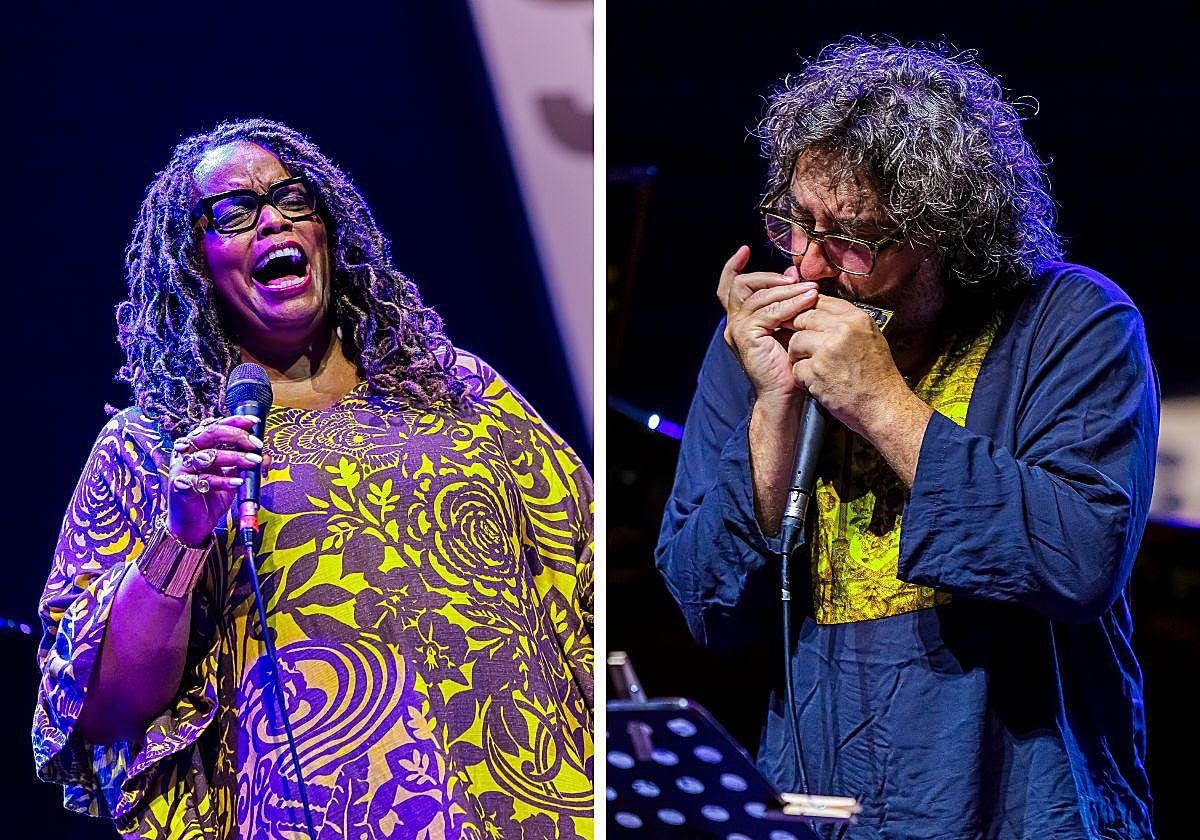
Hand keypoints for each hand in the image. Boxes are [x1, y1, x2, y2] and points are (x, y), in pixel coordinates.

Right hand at [167, 415, 265, 546]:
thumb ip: (246, 465)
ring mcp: (181, 468)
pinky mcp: (180, 485)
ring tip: (254, 461)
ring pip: (208, 455)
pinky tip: (237, 482)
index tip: (254, 423)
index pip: (215, 425)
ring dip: (235, 457)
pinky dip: (223, 481)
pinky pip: (203, 480)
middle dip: (237, 436)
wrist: (192, 525)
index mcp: (198, 446)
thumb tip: (266, 455)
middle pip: (210, 434)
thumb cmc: (210, 498)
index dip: (235, 421)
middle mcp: (186, 452)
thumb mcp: (232, 478)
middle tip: (256, 444)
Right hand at [718, 245, 818, 402]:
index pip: (729, 287)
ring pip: (758, 295)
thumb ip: (786, 300)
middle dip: (769, 276)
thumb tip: (792, 273)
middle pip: (741, 284)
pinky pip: (769, 311)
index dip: (733, 267)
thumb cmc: (790, 362)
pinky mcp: (746, 336)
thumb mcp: (788, 324)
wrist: (785, 393)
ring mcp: (737, 329)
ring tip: (811, 290)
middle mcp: (733, 323)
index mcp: (740, 319)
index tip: (743, 250)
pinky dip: (790, 304)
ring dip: (787, 290)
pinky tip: (807, 302)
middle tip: (795, 278)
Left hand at [787, 295, 909, 436]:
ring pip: (795, 341)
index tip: (802, 318)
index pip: (821, 301)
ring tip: (811, 367)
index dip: (808, 310)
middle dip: (798, 331)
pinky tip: (815, 382)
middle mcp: (842, 330)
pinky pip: (796, 367)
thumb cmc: (878, 377)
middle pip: (804, 318)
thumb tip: (823, 315)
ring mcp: (828, 349)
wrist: (883, 406)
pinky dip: (802, 377)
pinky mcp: (816, 370)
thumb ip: (847, 324)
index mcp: (856, 319)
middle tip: (800, 345)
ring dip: (798, 355)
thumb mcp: (870, 339)